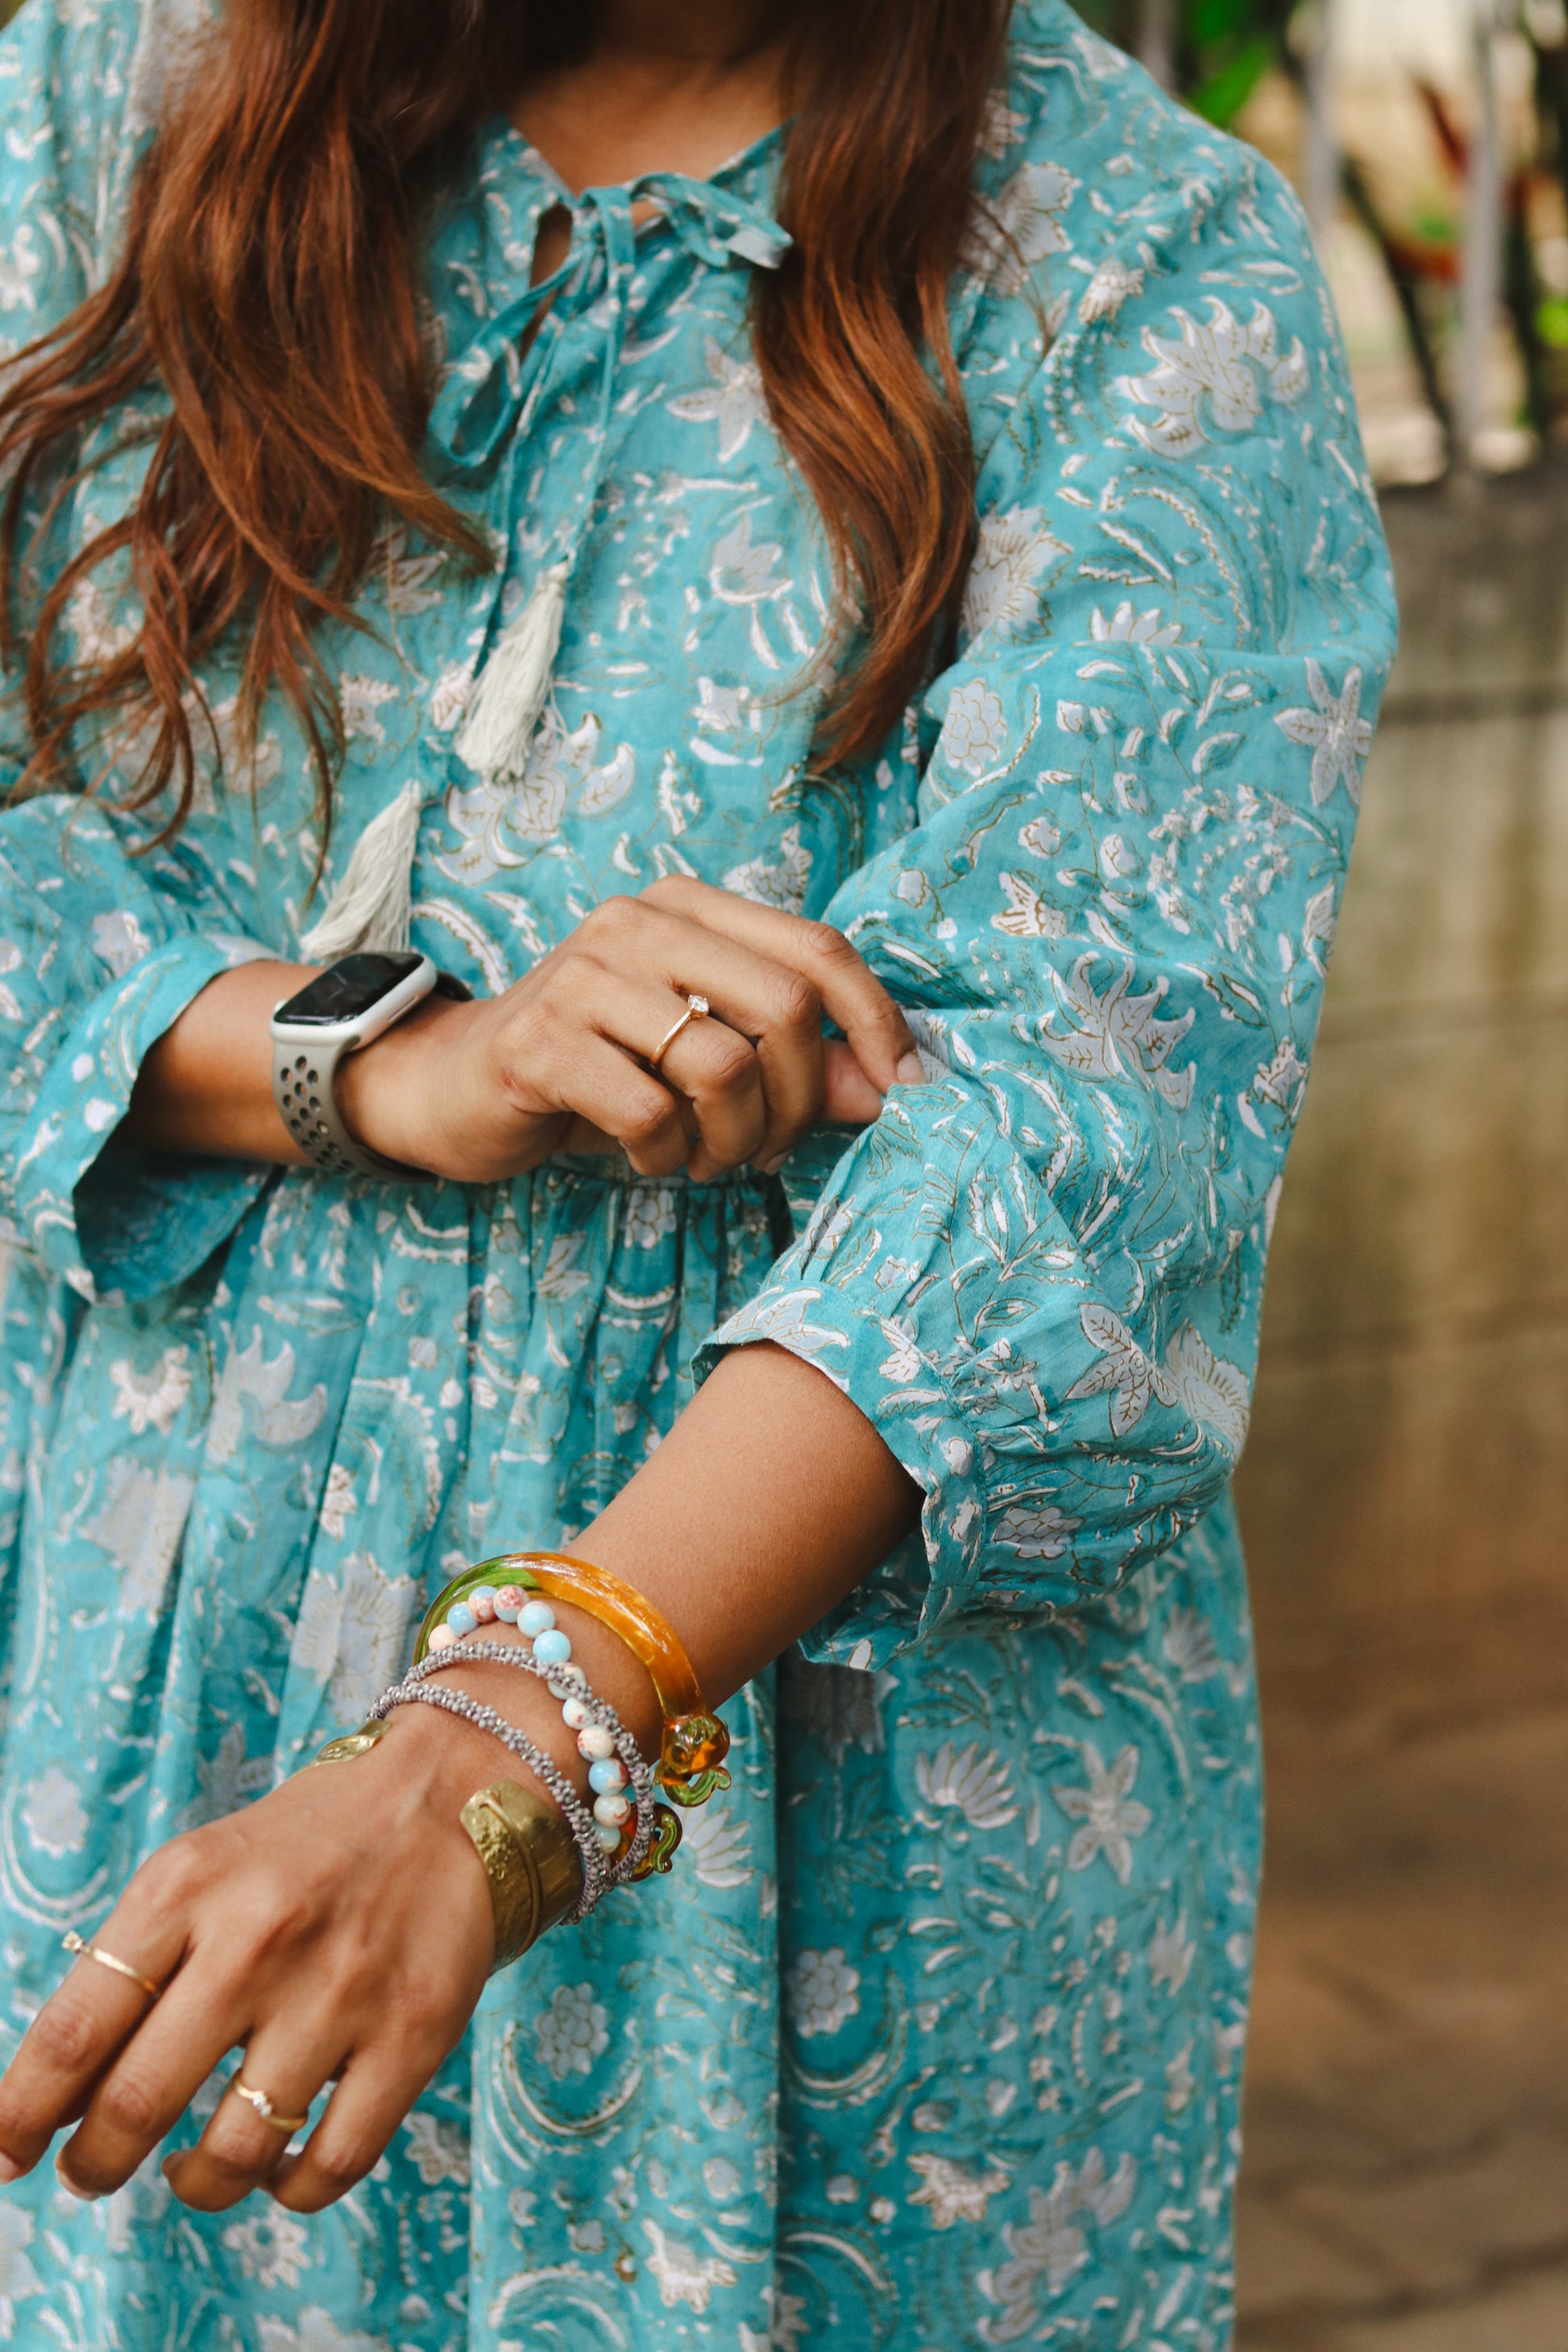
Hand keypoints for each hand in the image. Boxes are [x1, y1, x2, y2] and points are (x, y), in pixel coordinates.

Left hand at [0, 1709, 515, 2216]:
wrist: (448, 1795)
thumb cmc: (298, 1851)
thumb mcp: (199, 1874)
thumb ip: (131, 1972)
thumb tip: (57, 2104)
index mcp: (186, 1888)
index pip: (75, 2029)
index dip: (20, 2114)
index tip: (1, 2159)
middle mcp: (257, 1938)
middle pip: (136, 2103)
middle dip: (94, 2166)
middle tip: (91, 2174)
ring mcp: (340, 1991)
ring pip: (232, 2155)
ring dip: (193, 2185)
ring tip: (190, 2171)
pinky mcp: (413, 2034)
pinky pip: (330, 2166)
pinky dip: (288, 2190)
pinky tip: (277, 2168)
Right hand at [338, 876, 923, 1183]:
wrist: (456, 1086)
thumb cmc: (601, 1070)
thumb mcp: (706, 1058)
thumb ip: (798, 1063)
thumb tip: (893, 1088)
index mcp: (688, 907)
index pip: (819, 947)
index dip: (875, 1022)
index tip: (902, 1092)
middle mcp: (638, 922)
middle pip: (784, 1009)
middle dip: (798, 1102)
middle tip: (765, 1147)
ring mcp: (583, 976)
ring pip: (723, 1067)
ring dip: (732, 1140)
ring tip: (703, 1156)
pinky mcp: (540, 1041)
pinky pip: (650, 1113)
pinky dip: (666, 1156)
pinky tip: (646, 1156)